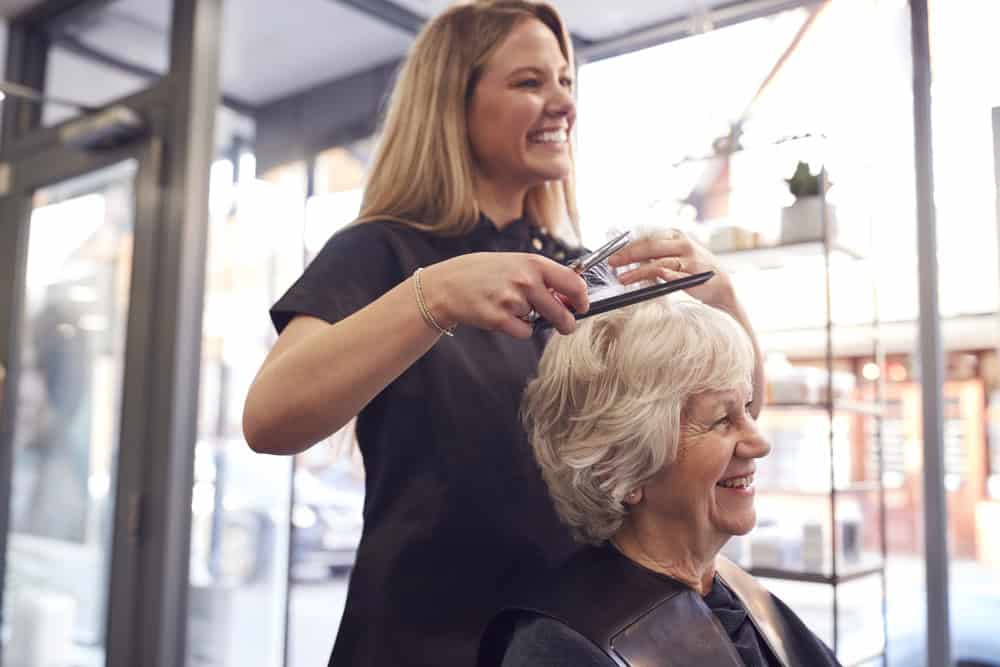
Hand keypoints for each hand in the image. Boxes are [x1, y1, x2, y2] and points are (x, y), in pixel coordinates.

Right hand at [420, 252, 588, 337]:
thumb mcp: (515, 264)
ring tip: (509, 305)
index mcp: (533, 263)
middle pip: (562, 311)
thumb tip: (569, 297)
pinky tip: (502, 316)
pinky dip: (518, 329)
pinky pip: (524, 332)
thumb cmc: (483, 273)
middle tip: (566, 325)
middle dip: (567, 323)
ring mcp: (512, 300)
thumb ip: (541, 277)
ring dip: (531, 320)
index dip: (581, 298)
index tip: (581, 306)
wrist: (447, 285)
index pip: (573, 282)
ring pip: (539, 322)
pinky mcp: (499, 319)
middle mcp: (525, 280)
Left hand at [607, 229, 735, 307]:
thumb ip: (654, 255)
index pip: (646, 238)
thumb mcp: (673, 257)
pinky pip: (677, 275)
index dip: (627, 246)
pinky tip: (656, 277)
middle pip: (650, 247)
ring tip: (623, 279)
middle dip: (628, 255)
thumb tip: (625, 257)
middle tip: (612, 263)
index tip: (612, 255)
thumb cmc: (693, 270)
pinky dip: (666, 276)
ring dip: (639, 272)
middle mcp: (682, 244)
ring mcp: (689, 259)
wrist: (720, 285)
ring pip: (658, 263)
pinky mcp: (695, 275)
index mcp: (675, 236)